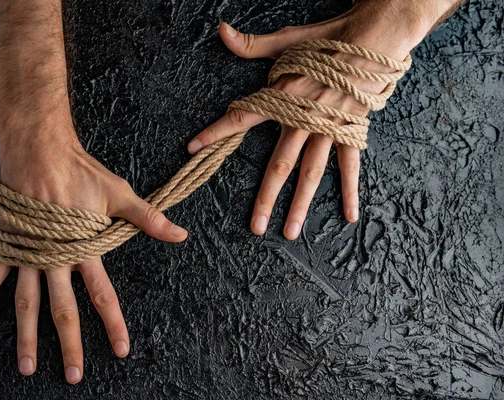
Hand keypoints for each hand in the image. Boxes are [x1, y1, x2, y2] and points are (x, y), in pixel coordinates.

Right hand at [0, 114, 187, 382]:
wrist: (40, 147)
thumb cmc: (82, 170)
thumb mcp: (120, 193)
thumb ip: (147, 219)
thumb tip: (181, 233)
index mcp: (85, 247)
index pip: (102, 293)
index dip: (113, 323)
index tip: (120, 349)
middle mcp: (56, 255)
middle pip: (63, 308)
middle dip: (69, 343)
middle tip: (73, 375)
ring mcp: (28, 250)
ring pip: (26, 302)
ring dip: (26, 336)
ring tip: (27, 367)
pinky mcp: (7, 240)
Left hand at [188, 0, 456, 238]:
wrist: (379, 33)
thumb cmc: (330, 38)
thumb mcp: (290, 38)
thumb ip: (253, 44)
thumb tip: (221, 31)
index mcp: (286, 94)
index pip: (245, 116)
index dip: (218, 132)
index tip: (194, 148)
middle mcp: (306, 117)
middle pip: (281, 163)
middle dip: (266, 197)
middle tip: (256, 226)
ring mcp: (331, 127)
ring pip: (312, 172)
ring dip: (301, 204)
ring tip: (290, 232)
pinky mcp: (353, 130)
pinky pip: (350, 164)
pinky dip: (350, 189)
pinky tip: (350, 214)